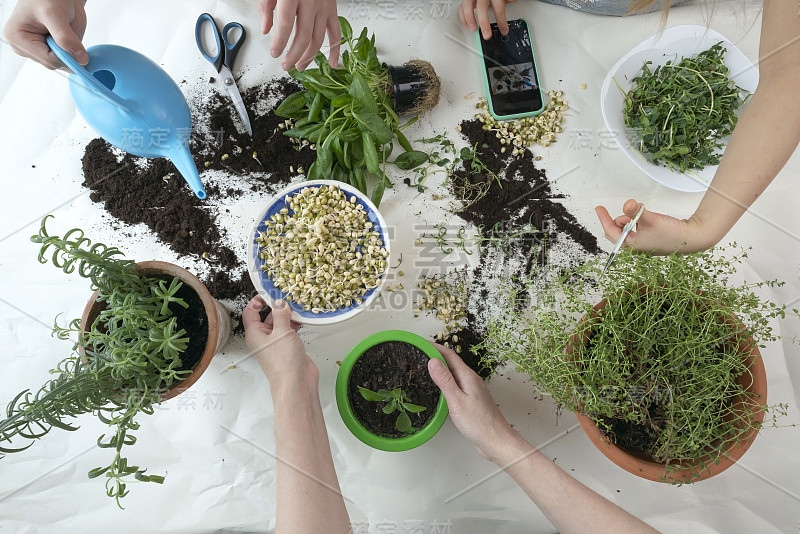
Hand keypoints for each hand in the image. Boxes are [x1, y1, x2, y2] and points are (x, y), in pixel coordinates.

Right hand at [3, 0, 87, 69]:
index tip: (77, 47)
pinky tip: (70, 40)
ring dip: (70, 52)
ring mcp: (37, 51)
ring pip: (61, 64)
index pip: (48, 60)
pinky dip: (73, 53)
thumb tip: (81, 59)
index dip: (66, 56)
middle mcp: (25, 48)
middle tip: (70, 35)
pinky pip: (65, 61)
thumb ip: (65, 37)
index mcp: (18, 38)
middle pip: (54, 64)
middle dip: (67, 53)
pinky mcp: (48, 52)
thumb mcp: (55, 14)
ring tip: (66, 33)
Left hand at [243, 296, 317, 389]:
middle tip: (286, 296)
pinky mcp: (288, 347)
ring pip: (280, 323)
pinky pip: (289, 330)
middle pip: (266, 316)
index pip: (250, 311)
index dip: (257, 300)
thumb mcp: (281, 332)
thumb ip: (280, 314)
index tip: (268, 292)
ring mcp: (276, 343)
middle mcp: (263, 338)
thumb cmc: (283, 363)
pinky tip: (302, 318)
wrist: (296, 383)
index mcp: (255, 333)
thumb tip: (279, 302)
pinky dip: (295, 323)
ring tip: (296, 305)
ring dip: (288, 314)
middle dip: (276, 306)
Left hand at [258, 0, 340, 70]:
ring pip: (319, 38)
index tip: (275, 52)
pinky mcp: (332, 9)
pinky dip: (336, 49)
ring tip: (300, 65)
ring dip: (309, 56)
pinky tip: (332, 62)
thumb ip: (266, 6)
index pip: (286, 25)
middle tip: (286, 64)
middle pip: (304, 36)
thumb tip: (266, 29)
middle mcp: (311, 2)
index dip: (280, 42)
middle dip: (294, 55)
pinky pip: (336, 32)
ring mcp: (324, 7)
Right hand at [428, 344, 523, 462]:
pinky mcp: (471, 400)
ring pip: (454, 373)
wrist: (496, 441)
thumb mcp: (457, 401)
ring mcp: (472, 390)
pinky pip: (456, 384)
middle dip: (435, 355)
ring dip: (440, 368)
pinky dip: (445, 381)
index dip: (434, 347)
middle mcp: (471, 380)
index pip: (449, 355)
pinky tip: (439, 387)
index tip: (420, 343)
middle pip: (451, 362)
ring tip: (425, 367)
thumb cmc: (479, 424)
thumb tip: (433, 361)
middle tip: (419, 353)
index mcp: (468, 377)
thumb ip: (445, 381)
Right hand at [459, 0, 518, 39]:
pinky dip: (463, 16)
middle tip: (487, 35)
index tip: (504, 30)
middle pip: (482, 8)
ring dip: (469, 19)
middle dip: (484, 23)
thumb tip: (512, 1)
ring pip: (467, 6)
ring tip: (473, 29)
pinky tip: (467, 24)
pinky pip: (462, 7)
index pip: (498, 8)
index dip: (501, 21)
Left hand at [595, 199, 713, 254]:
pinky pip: (636, 229)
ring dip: (630, 219)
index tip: (598, 207)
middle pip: (616, 231)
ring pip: (627, 229)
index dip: (604, 218)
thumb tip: (626, 204)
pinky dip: (637, 221)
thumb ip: (636, 211)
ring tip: (643, 214)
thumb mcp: (650, 219)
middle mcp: (634, 247)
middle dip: (619, 219)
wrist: (692, 238)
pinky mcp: (649, 240)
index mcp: (631, 245)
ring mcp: (642, 244)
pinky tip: (647, 218)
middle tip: (624, 210)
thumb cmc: (672, 233)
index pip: (611, 231)